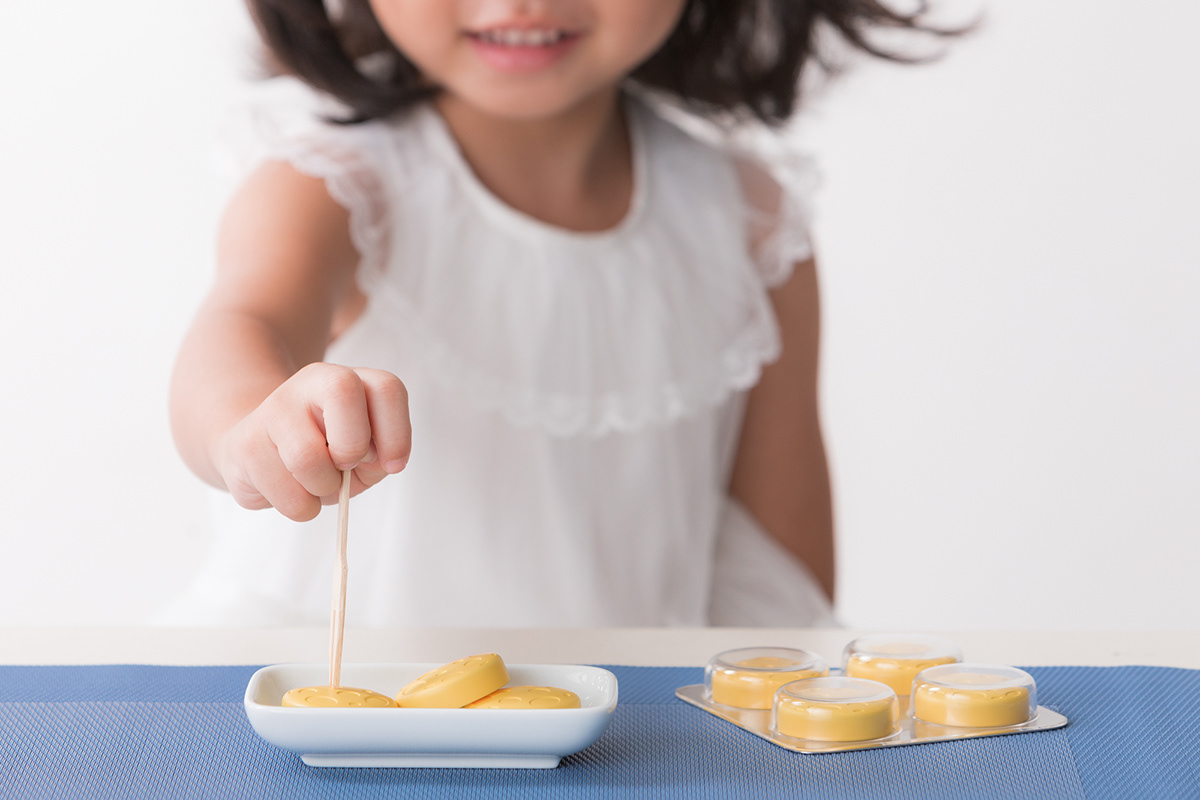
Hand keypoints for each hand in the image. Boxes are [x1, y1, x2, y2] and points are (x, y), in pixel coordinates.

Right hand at [216, 363, 410, 520]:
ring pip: (308, 457)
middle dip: (354, 447)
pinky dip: (302, 507)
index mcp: (350, 381)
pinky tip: (292, 489)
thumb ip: (379, 456)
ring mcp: (273, 408)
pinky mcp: (244, 444)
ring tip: (317, 482)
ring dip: (324, 487)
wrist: (262, 454)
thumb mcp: (366, 455)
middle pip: (344, 392)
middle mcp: (311, 382)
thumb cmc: (325, 455)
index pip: (387, 388)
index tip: (392, 465)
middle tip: (345, 466)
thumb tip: (373, 462)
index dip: (397, 433)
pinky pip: (288, 496)